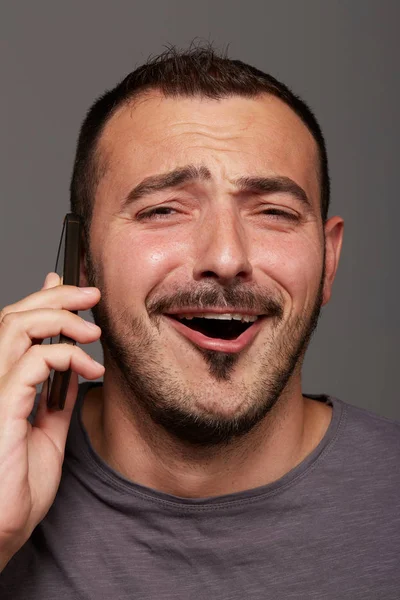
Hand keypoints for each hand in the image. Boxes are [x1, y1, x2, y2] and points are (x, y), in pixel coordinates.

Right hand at [0, 273, 103, 569]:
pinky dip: (66, 356)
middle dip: (57, 297)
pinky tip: (90, 368)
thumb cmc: (18, 486)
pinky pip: (31, 362)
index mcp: (1, 382)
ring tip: (93, 330)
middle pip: (15, 316)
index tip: (76, 290)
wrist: (1, 530)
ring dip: (62, 317)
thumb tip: (75, 362)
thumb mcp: (49, 430)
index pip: (17, 326)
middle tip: (92, 294)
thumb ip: (58, 394)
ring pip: (17, 327)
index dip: (45, 300)